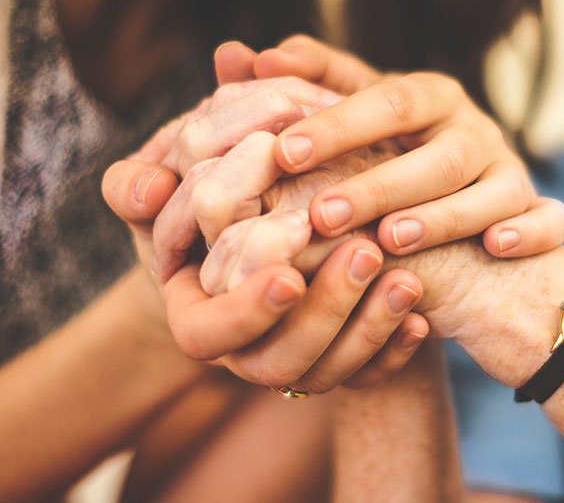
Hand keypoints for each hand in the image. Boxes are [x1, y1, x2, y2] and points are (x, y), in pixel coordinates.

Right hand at [106, 140, 429, 393]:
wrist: (260, 230)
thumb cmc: (203, 202)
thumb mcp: (168, 191)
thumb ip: (141, 186)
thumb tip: (147, 186)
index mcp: (195, 317)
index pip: (206, 336)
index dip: (246, 311)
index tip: (289, 273)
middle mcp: (242, 354)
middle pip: (276, 364)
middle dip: (324, 313)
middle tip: (365, 253)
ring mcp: (294, 363)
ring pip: (327, 375)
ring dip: (368, 329)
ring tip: (406, 279)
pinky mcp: (340, 362)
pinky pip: (367, 377)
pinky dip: (395, 351)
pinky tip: (422, 318)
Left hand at [271, 64, 563, 258]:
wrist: (462, 208)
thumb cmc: (388, 156)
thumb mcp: (348, 121)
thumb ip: (297, 89)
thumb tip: (231, 54)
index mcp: (427, 97)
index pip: (384, 99)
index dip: (336, 124)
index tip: (280, 150)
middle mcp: (473, 128)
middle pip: (435, 151)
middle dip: (378, 182)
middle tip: (321, 214)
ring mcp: (511, 170)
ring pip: (491, 187)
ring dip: (444, 213)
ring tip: (392, 237)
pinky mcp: (538, 211)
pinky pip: (549, 218)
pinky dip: (531, 230)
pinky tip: (497, 249)